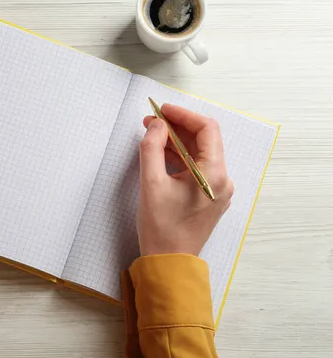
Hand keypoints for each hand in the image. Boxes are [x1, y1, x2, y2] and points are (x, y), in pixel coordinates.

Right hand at [136, 104, 233, 255]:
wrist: (169, 262)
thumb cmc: (161, 227)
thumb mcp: (151, 183)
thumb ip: (151, 148)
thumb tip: (156, 125)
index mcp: (214, 174)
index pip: (207, 129)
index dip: (183, 115)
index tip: (161, 110)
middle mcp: (222, 180)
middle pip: (204, 140)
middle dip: (177, 127)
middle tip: (151, 122)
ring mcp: (217, 189)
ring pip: (199, 154)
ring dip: (177, 142)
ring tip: (151, 136)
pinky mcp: (208, 197)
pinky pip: (196, 168)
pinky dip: (180, 158)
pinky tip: (160, 154)